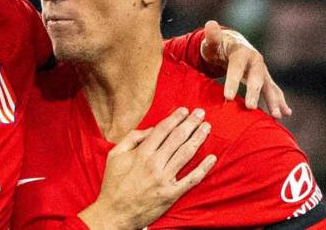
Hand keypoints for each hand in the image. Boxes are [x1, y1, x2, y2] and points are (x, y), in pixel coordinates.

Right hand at [77, 107, 216, 229]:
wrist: (114, 213)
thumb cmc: (113, 184)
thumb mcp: (114, 156)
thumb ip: (131, 139)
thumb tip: (150, 130)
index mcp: (141, 153)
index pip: (163, 130)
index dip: (175, 118)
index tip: (185, 110)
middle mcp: (154, 164)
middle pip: (177, 138)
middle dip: (191, 123)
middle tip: (201, 113)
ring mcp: (164, 179)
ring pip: (186, 154)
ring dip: (198, 138)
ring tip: (207, 127)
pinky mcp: (171, 194)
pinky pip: (191, 179)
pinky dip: (203, 168)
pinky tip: (212, 158)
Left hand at [201, 20, 291, 118]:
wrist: (232, 45)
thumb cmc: (218, 46)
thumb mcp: (212, 42)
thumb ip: (212, 36)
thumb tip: (210, 24)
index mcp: (241, 52)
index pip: (237, 67)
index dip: (233, 81)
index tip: (228, 97)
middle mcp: (255, 60)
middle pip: (256, 77)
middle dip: (254, 92)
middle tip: (250, 107)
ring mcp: (262, 70)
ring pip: (269, 85)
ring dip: (274, 100)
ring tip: (277, 115)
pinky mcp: (264, 79)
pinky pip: (273, 90)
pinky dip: (279, 101)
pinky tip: (285, 113)